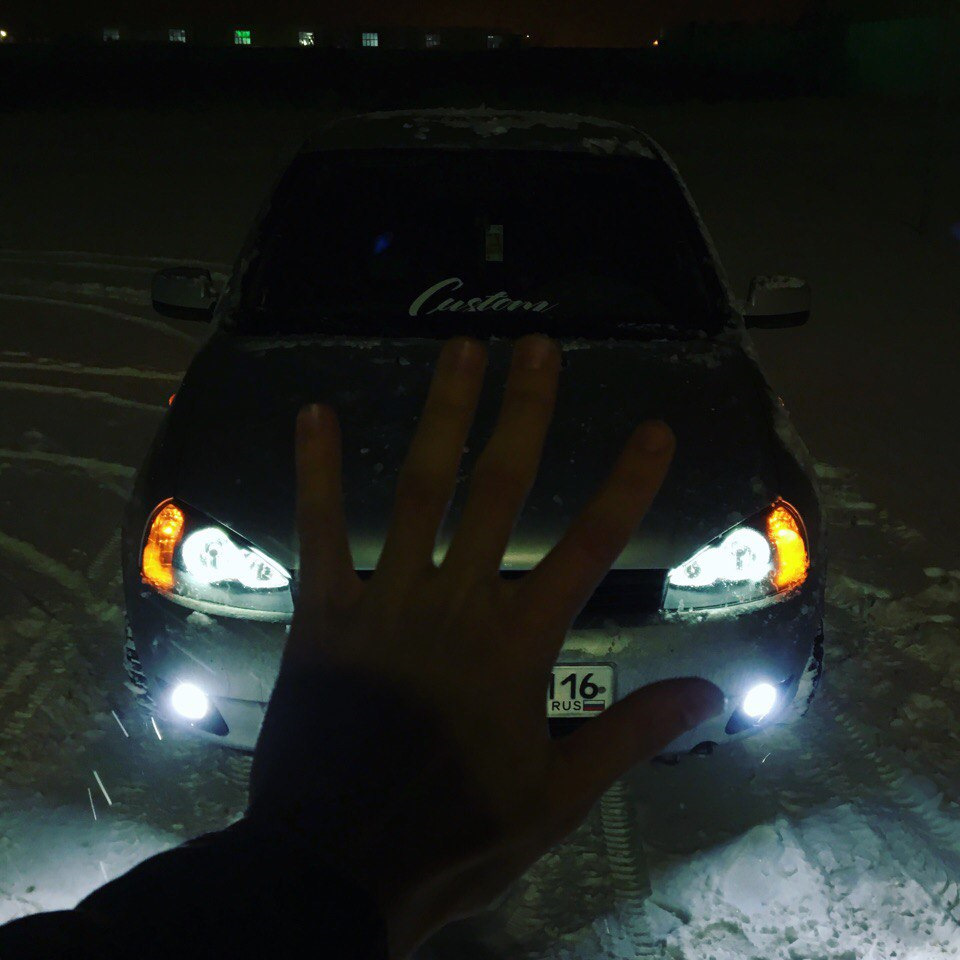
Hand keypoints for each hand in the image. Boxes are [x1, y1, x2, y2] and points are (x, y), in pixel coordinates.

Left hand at [247, 334, 723, 957]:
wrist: (336, 869)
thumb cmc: (454, 836)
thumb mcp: (555, 799)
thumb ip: (627, 735)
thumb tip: (708, 693)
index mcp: (517, 648)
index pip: (587, 550)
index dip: (624, 486)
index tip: (651, 429)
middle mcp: (456, 606)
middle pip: (498, 493)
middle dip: (524, 416)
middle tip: (537, 348)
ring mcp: (384, 604)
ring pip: (419, 494)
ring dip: (441, 417)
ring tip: (459, 352)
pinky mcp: (322, 617)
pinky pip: (319, 534)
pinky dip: (317, 474)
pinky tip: (315, 413)